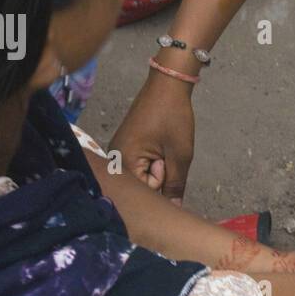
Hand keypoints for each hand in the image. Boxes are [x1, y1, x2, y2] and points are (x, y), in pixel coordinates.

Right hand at [109, 73, 194, 203]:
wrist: (167, 85)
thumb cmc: (173, 117)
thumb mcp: (180, 155)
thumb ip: (175, 185)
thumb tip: (174, 210)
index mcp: (123, 161)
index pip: (142, 193)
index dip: (161, 182)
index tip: (164, 160)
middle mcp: (114, 159)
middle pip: (140, 187)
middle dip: (158, 177)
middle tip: (164, 154)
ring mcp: (118, 152)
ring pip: (142, 176)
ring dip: (157, 169)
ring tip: (162, 148)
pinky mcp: (125, 147)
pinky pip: (140, 166)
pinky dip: (152, 162)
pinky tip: (158, 147)